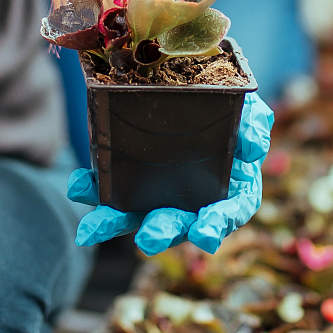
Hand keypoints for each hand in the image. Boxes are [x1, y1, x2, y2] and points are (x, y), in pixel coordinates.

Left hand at [69, 93, 272, 254]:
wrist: (194, 91)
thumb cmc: (230, 110)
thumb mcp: (248, 112)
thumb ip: (253, 127)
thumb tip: (252, 147)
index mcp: (228, 193)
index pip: (227, 214)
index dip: (216, 224)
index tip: (206, 235)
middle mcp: (190, 203)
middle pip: (177, 223)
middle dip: (161, 232)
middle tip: (147, 241)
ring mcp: (156, 194)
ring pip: (136, 215)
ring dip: (115, 222)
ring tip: (91, 231)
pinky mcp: (126, 179)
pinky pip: (108, 187)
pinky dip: (92, 188)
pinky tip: (79, 184)